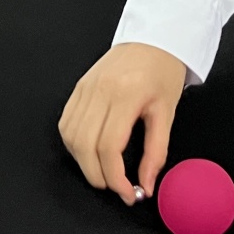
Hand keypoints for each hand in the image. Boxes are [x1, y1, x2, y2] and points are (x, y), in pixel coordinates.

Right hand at [58, 42, 186, 202]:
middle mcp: (99, 91)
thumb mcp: (167, 113)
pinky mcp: (78, 88)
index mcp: (125, 95)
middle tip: (115, 187)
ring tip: (103, 171)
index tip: (127, 193)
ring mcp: (85, 88)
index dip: (115, 178)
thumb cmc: (163, 73)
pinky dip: (74, 144)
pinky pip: (66, 123)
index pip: (109, 146)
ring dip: (83, 162)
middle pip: (84, 145)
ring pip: (70, 137)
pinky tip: (90, 151)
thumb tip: (145, 185)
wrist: (154, 39)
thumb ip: (156, 152)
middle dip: (97, 176)